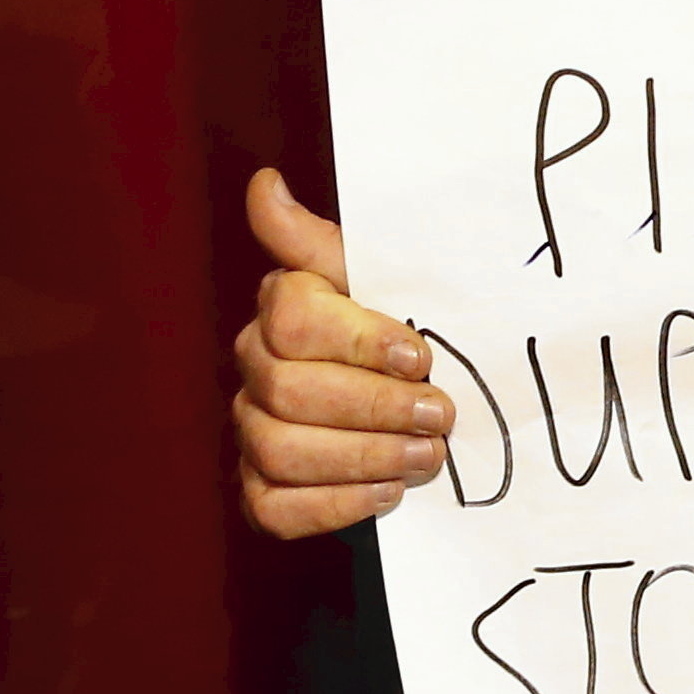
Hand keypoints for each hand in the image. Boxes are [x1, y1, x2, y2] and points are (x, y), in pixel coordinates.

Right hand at [230, 167, 452, 536]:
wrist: (420, 411)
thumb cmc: (403, 338)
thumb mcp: (385, 283)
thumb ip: (322, 241)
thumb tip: (264, 185)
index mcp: (284, 306)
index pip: (293, 318)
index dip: (358, 341)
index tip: (419, 356)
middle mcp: (256, 367)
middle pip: (290, 391)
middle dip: (374, 408)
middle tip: (441, 416)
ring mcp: (252, 430)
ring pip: (281, 451)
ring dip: (364, 458)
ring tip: (427, 456)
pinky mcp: (261, 490)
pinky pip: (275, 508)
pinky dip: (336, 505)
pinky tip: (388, 492)